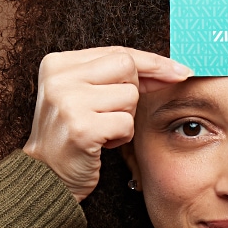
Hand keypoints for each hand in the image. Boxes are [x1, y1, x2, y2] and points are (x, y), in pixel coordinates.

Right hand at [20, 47, 192, 201]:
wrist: (46, 176)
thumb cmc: (73, 134)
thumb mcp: (87, 95)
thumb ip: (119, 76)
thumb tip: (174, 69)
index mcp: (58, 64)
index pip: (118, 52)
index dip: (152, 63)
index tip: (180, 71)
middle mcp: (59, 78)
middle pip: (127, 68)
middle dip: (131, 93)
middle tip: (110, 114)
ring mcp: (68, 101)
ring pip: (130, 96)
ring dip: (125, 118)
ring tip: (101, 129)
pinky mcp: (81, 127)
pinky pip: (127, 123)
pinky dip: (122, 137)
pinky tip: (101, 143)